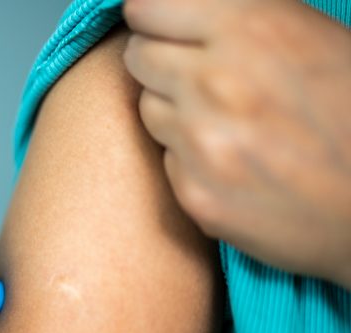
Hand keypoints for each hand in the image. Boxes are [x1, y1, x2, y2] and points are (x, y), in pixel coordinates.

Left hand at [123, 0, 350, 287]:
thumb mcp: (311, 37)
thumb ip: (239, 18)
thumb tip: (179, 11)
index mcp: (252, 28)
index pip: (146, 7)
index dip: (155, 18)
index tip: (163, 27)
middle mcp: (217, 83)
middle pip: (138, 56)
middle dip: (161, 61)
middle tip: (197, 76)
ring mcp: (202, 144)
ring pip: (148, 108)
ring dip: (174, 109)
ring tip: (225, 121)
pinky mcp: (196, 195)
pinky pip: (166, 158)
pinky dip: (188, 157)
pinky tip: (232, 161)